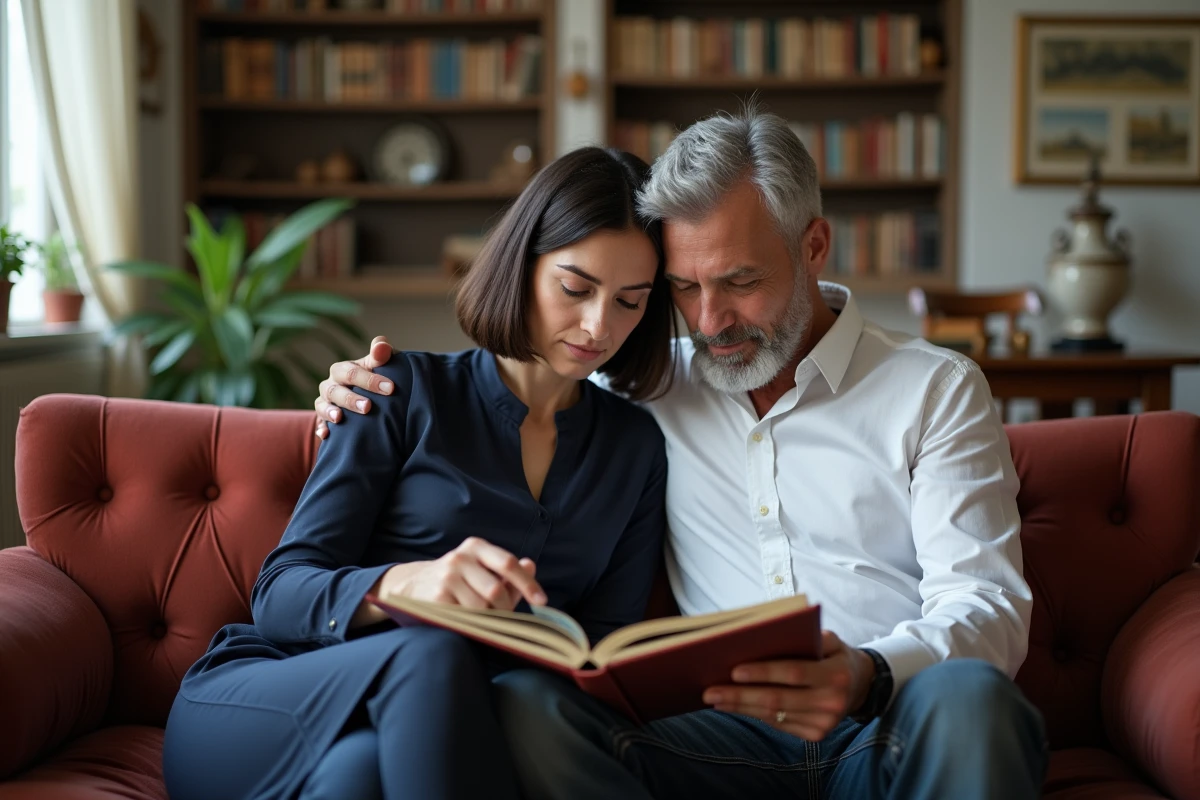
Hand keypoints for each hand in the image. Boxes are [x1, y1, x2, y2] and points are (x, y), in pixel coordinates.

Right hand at [315, 335, 395, 438]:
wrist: (368, 396)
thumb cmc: (375, 376)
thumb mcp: (379, 364)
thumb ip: (381, 354)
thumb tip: (382, 346)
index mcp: (343, 370)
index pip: (352, 372)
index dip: (370, 379)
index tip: (390, 388)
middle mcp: (331, 385)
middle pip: (335, 390)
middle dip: (350, 399)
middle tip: (368, 407)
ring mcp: (325, 402)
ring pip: (322, 406)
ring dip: (330, 412)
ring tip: (339, 419)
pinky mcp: (323, 420)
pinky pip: (318, 424)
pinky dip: (321, 428)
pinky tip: (326, 435)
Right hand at [380, 537, 547, 610]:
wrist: (410, 586)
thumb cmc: (456, 580)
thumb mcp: (480, 569)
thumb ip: (507, 571)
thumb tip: (531, 566)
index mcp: (476, 547)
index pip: (508, 564)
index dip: (528, 584)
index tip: (542, 602)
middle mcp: (460, 558)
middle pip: (496, 591)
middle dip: (504, 608)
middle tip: (501, 615)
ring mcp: (446, 577)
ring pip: (481, 608)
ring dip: (487, 619)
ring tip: (479, 615)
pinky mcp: (436, 597)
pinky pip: (465, 617)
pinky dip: (471, 623)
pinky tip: (464, 618)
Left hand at [701, 631, 874, 740]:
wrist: (861, 685)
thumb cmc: (835, 655)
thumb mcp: (830, 639)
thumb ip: (805, 637)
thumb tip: (763, 637)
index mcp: (835, 675)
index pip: (794, 673)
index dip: (763, 673)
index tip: (734, 671)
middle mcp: (831, 702)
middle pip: (777, 700)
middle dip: (740, 695)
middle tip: (710, 691)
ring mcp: (824, 724)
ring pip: (774, 715)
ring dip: (741, 708)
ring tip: (714, 699)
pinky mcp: (816, 735)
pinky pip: (778, 724)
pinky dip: (754, 715)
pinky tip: (734, 706)